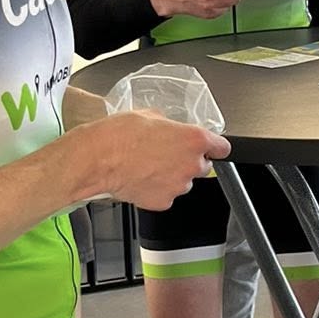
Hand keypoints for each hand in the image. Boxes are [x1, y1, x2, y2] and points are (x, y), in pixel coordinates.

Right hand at [73, 111, 227, 210]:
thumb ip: (170, 126)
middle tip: (167, 154)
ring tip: (149, 165)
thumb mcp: (150, 116)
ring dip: (173, 175)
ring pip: (184, 182)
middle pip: (203, 166)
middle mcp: (190, 165)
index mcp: (193, 140)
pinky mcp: (163, 202)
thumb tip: (171, 129)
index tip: (210, 148)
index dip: (214, 146)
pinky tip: (142, 178)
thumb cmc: (119, 135)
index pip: (222, 147)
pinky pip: (167, 194)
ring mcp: (178, 186)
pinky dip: (158, 189)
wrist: (97, 160)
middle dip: (189, 161)